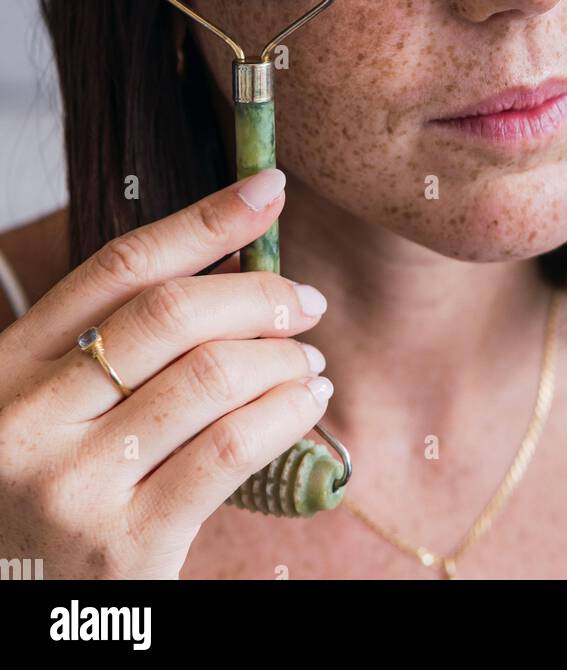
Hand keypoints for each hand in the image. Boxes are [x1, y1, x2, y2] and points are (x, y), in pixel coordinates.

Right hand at [0, 168, 331, 578]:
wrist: (13, 608)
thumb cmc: (47, 496)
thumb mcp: (51, 407)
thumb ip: (117, 343)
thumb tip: (238, 260)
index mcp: (12, 366)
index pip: (121, 265)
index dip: (206, 219)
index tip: (269, 189)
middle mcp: (34, 417)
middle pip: (174, 313)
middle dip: (260, 294)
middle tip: (306, 301)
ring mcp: (76, 484)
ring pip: (213, 376)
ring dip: (283, 355)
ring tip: (308, 360)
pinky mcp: (126, 547)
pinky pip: (231, 450)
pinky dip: (288, 412)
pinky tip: (307, 403)